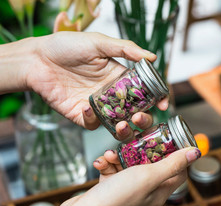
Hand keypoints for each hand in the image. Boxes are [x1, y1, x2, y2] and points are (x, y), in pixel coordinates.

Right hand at [1, 148, 200, 205]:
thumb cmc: (117, 199)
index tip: (168, 139)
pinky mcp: (111, 189)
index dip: (176, 154)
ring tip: (111, 153)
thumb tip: (196, 153)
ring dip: (120, 155)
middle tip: (134, 138)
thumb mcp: (149, 176)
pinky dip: (108, 163)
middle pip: (152, 164)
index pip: (177, 171)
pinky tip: (101, 162)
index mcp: (160, 191)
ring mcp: (128, 191)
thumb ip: (173, 164)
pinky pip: (113, 170)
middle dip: (141, 149)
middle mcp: (146, 192)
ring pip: (130, 165)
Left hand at [25, 31, 167, 129]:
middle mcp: (113, 94)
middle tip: (141, 117)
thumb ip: (125, 49)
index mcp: (121, 77)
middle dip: (144, 119)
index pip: (146, 91)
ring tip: (124, 124)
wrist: (36, 59)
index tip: (164, 103)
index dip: (158, 98)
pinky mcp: (82, 115)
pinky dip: (92, 119)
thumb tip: (152, 57)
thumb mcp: (99, 42)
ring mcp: (98, 106)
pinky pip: (93, 124)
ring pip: (119, 125)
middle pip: (137, 112)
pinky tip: (86, 107)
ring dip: (125, 129)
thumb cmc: (66, 46)